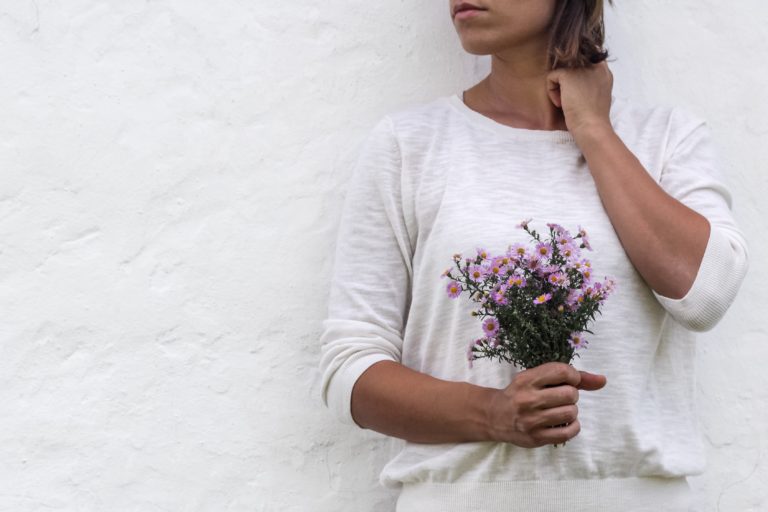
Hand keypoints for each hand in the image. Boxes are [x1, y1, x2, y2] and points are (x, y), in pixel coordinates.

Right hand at [484, 362, 606, 447]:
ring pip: (571, 413)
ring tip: (560, 410)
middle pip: (570, 394)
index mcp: (526, 379)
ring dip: (571, 411)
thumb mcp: (536, 378)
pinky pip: (569, 432)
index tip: (569, 380)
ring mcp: (531, 420)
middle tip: (562, 397)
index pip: (562, 372)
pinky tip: (564, 422)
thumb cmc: (521, 393)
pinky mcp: (536, 438)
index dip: (573, 375)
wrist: (495, 416)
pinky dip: (572, 426)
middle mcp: (527, 399)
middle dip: (572, 394)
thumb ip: (569, 377)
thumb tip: (602, 380)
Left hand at [546, 61, 613, 136]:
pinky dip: (551, 92)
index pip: (585, 63)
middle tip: (572, 101)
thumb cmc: (592, 117)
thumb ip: (590, 82)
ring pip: (561, 72)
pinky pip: (551, 77)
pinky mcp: (568, 74)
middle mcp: (595, 65)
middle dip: (567, 84)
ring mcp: (582, 68)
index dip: (575, 77)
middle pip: (570, 66)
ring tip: (566, 103)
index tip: (576, 94)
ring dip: (559, 88)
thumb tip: (574, 80)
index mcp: (604, 70)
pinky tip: (560, 103)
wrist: (591, 126)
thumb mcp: (597, 95)